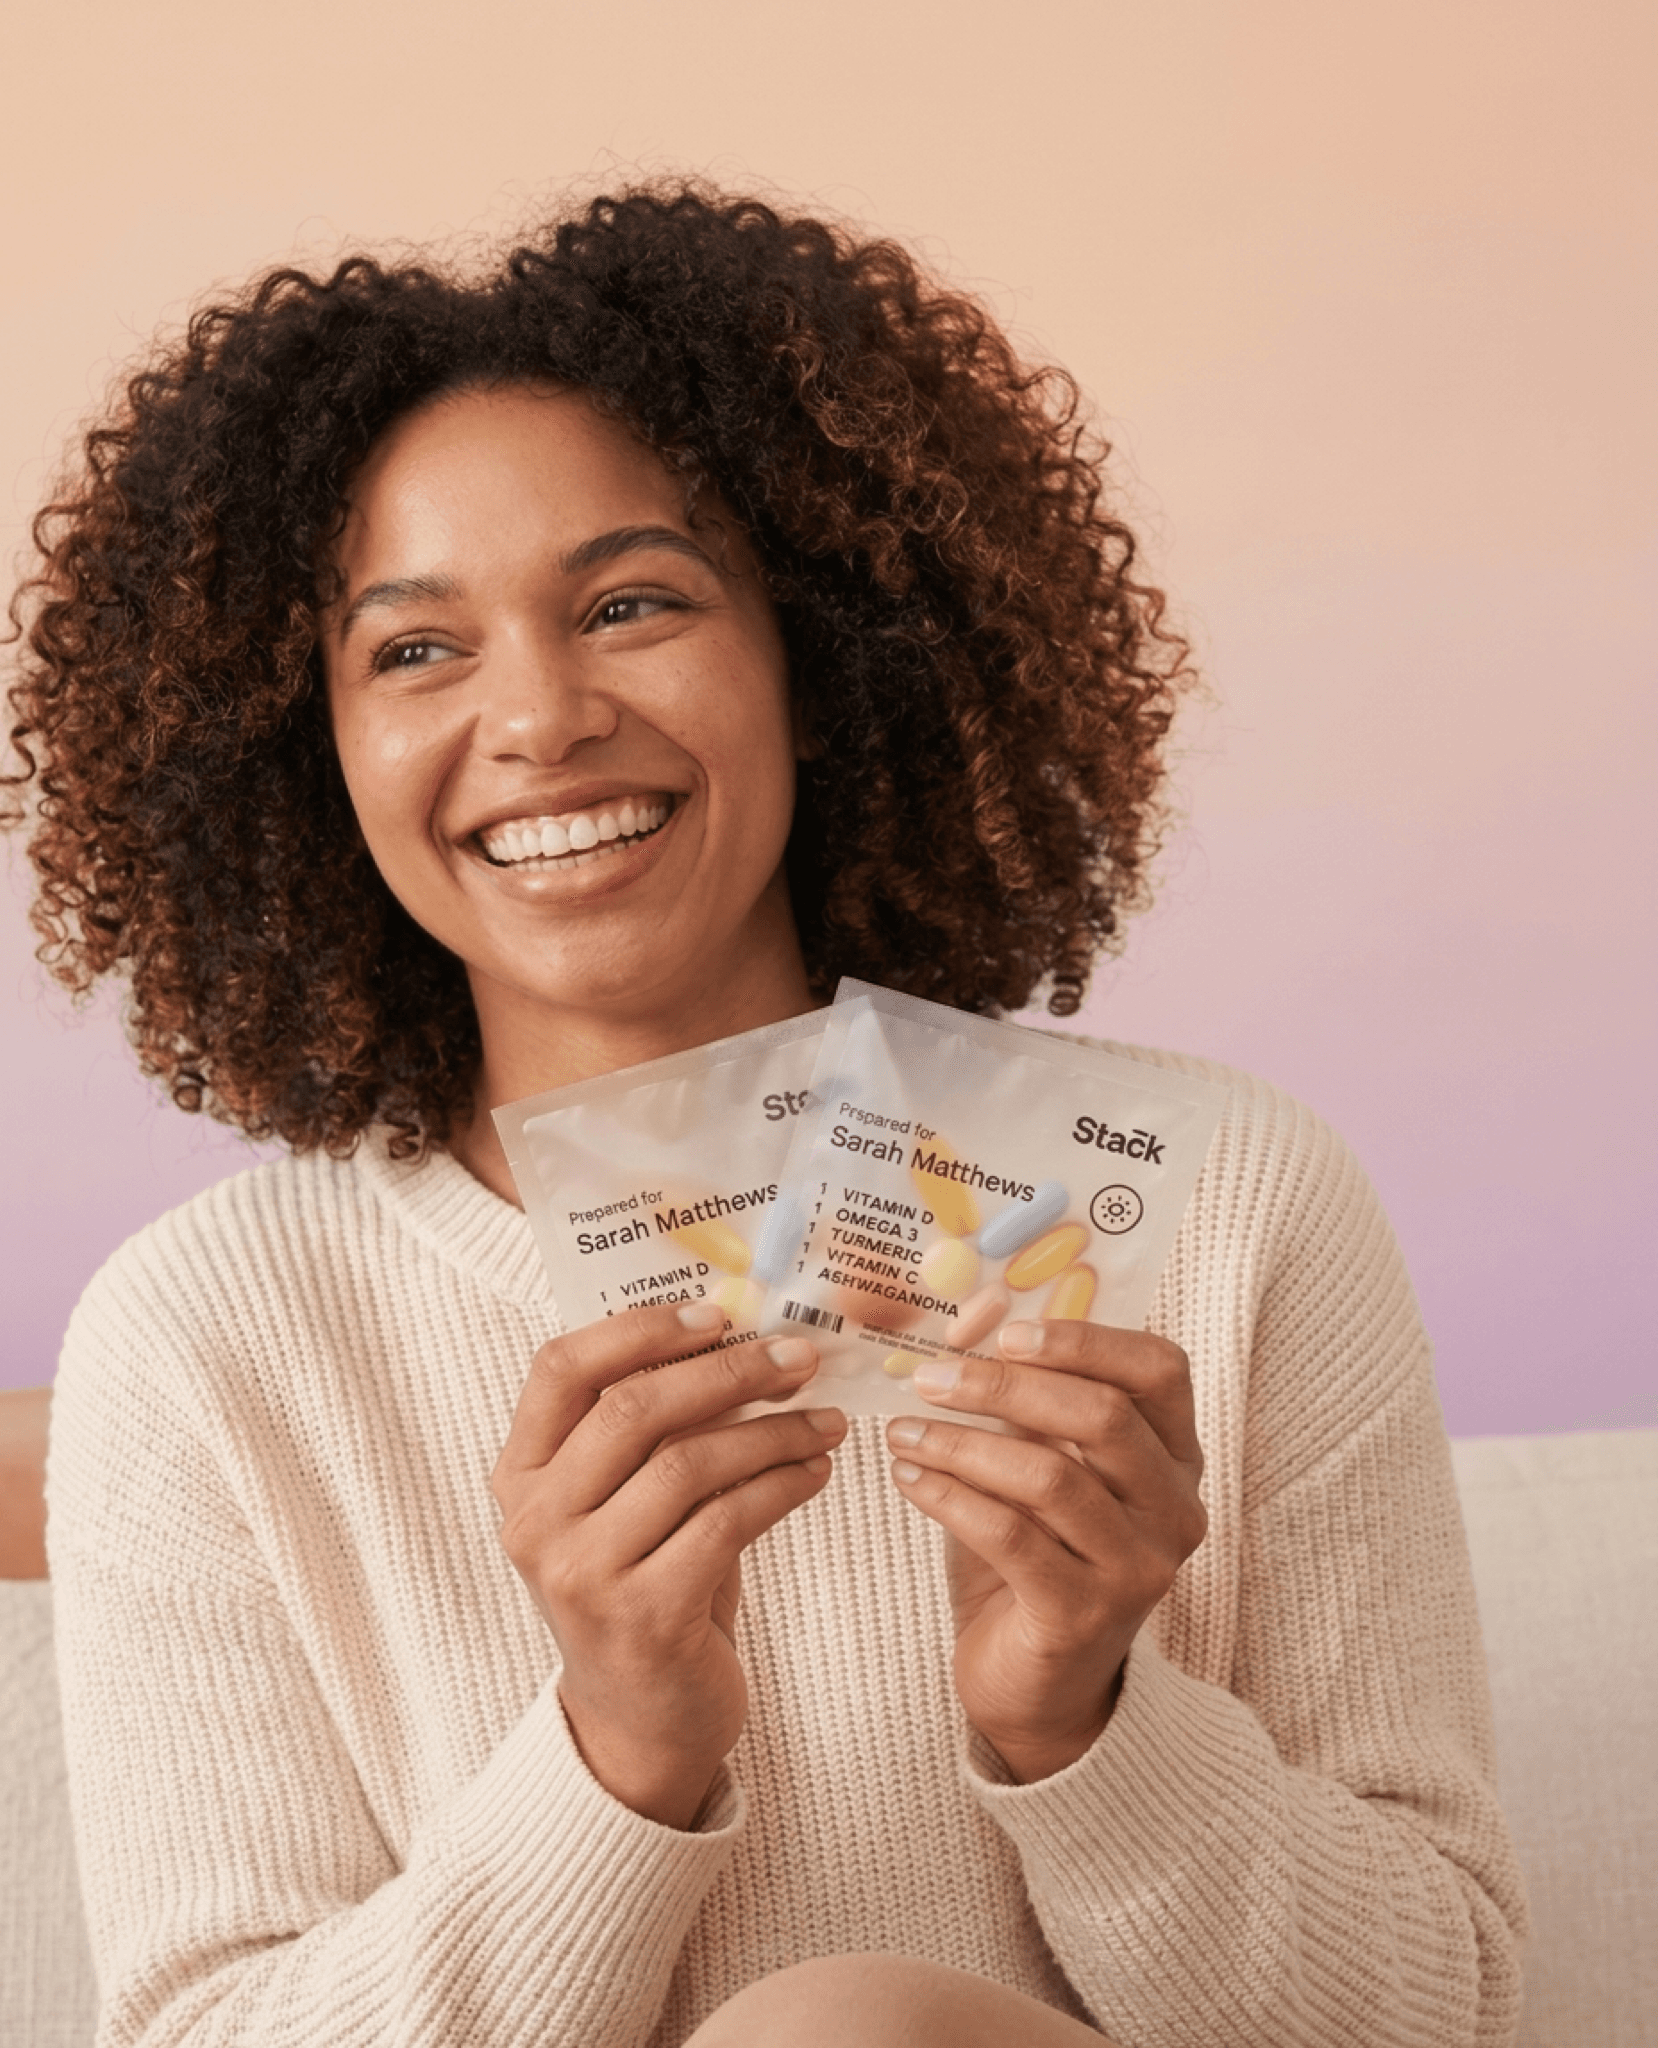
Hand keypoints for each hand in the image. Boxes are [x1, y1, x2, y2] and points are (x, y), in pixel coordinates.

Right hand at [491, 1301, 843, 1827]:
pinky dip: (783, 1485)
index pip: (560, 1368)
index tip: (716, 1312)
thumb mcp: (625, 1503)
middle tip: (799, 1356)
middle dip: (729, 1370)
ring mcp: (583, 1573)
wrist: (641, 1721)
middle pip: (634, 1408)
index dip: (639, 1328)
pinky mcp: (644, 1616)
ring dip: (773, 1430)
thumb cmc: (645, 1585)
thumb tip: (744, 1336)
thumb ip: (652, 1431)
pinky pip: (728, 1521)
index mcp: (520, 1476)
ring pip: (690, 1462)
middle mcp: (536, 1521)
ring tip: (826, 1419)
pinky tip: (817, 1472)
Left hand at [884, 1320, 1205, 1782]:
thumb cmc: (1038, 1553)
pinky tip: (908, 1477)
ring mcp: (1137, 1570)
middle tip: (930, 1375)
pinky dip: (949, 1497)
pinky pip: (1010, 1537)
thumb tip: (972, 1314)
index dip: (1086, 1338)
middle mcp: (1174, 1512)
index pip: (1161, 1370)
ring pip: (1051, 1478)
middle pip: (1103, 1416)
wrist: (1039, 1686)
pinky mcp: (1083, 1617)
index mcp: (1176, 1458)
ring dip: (963, 1442)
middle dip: (1006, 1385)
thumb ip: (1022, 1401)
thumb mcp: (1041, 1466)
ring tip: (903, 1428)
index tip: (1007, 1330)